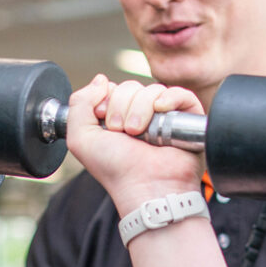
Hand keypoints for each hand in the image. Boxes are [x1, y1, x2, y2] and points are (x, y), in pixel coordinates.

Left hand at [63, 75, 204, 215]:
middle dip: (121, 106)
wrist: (146, 186)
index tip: (104, 119)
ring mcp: (164, 117)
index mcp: (116, 119)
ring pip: (152, 90)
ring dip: (141, 109)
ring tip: (140, 133)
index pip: (113, 88)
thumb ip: (79, 104)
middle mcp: (140, 116)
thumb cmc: (116, 169)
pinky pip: (179, 93)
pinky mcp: (186, 119)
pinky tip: (161, 111)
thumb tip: (100, 80)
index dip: (107, 99)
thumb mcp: (80, 138)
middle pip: (131, 87)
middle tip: (122, 132)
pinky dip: (169, 98)